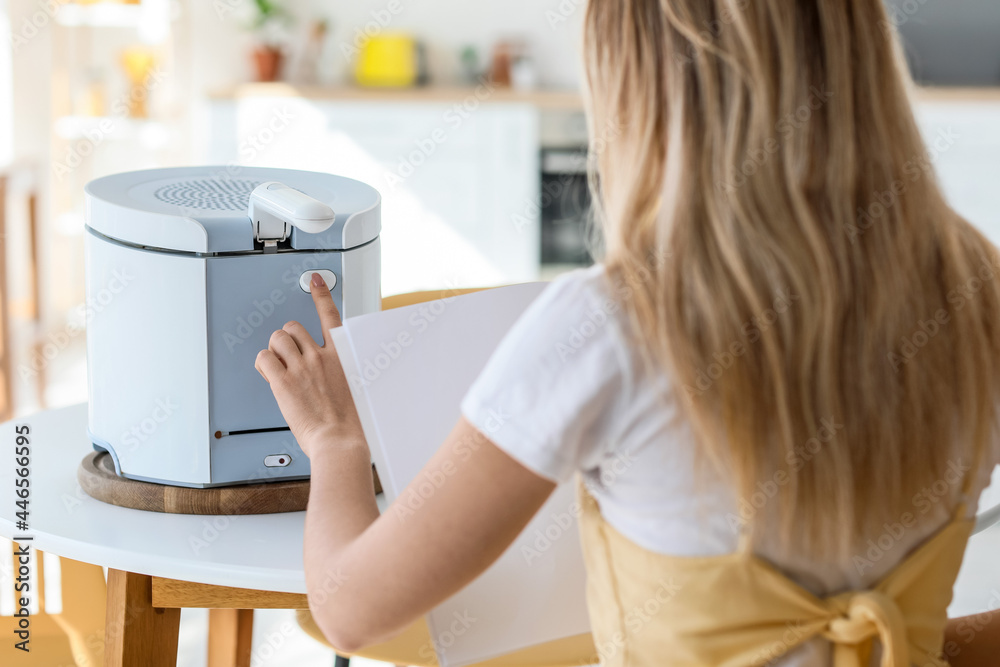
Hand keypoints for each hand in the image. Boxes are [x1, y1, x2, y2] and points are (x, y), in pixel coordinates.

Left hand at [255, 273, 366, 458]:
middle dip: (287, 338)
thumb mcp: (355, 389)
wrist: (340, 440)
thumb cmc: (350, 423)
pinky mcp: (283, 381)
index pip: (330, 316)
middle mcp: (320, 356)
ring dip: (274, 350)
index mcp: (341, 356)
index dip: (320, 294)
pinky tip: (269, 374)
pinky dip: (262, 365)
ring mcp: (301, 367)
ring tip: (278, 365)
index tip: (315, 280)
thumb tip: (329, 375)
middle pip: (293, 327)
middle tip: (288, 354)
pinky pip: (264, 359)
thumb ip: (340, 373)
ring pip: (276, 339)